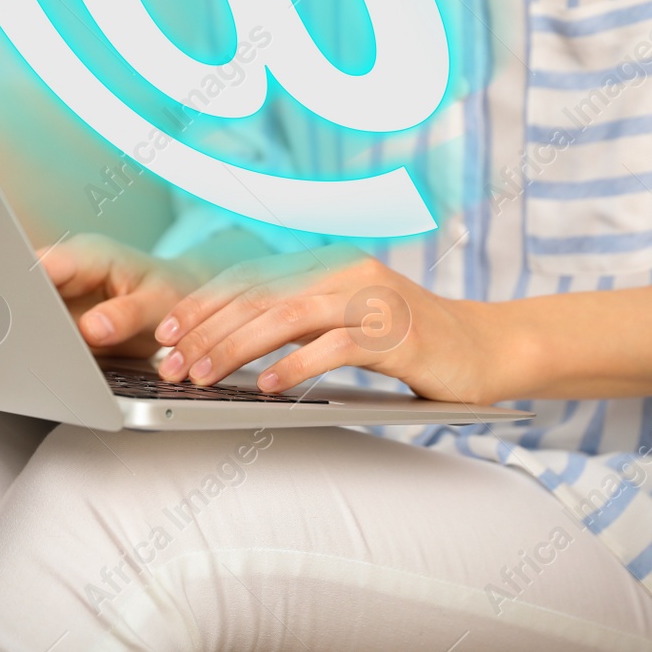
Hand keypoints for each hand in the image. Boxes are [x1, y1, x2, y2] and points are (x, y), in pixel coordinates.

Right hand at [37, 234, 208, 357]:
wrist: (176, 299)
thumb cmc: (170, 290)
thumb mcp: (157, 302)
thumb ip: (126, 314)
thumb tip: (91, 328)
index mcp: (88, 255)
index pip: (44, 265)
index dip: (27, 287)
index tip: (26, 313)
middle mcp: (67, 274)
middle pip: (27, 292)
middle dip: (24, 317)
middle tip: (32, 346)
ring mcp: (61, 299)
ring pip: (29, 317)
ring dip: (31, 337)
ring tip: (42, 357)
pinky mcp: (60, 323)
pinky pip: (42, 335)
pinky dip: (42, 350)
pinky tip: (48, 364)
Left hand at [152, 245, 508, 403]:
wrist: (488, 348)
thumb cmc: (411, 342)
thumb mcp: (346, 322)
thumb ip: (298, 323)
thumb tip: (229, 345)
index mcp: (327, 266)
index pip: (250, 279)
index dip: (202, 304)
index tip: (164, 334)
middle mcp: (345, 273)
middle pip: (259, 297)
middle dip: (206, 332)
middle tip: (171, 364)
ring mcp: (372, 299)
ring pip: (287, 316)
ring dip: (236, 348)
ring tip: (203, 376)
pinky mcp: (397, 332)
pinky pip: (335, 346)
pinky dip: (297, 365)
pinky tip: (270, 385)